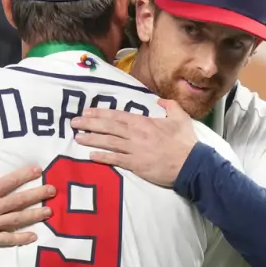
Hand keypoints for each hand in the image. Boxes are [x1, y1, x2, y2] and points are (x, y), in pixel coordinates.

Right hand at [0, 138, 56, 247]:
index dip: (25, 175)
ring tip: (49, 212)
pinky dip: (20, 238)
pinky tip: (33, 236)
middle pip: (19, 201)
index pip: (10, 182)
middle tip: (53, 191)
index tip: (39, 170)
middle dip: (38, 195)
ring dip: (34, 215)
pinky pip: (6, 239)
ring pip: (17, 220)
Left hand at [71, 99, 197, 187]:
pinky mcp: (136, 165)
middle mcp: (136, 135)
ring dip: (91, 139)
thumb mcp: (180, 117)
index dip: (100, 113)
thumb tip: (159, 101)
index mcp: (144, 122)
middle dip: (90, 124)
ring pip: (108, 142)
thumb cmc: (185, 142)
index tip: (87, 112)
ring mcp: (134, 150)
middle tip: (74, 122)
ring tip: (77, 138)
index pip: (117, 116)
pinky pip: (116, 160)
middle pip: (108, 127)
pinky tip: (91, 155)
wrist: (191, 165)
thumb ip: (169, 106)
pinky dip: (102, 157)